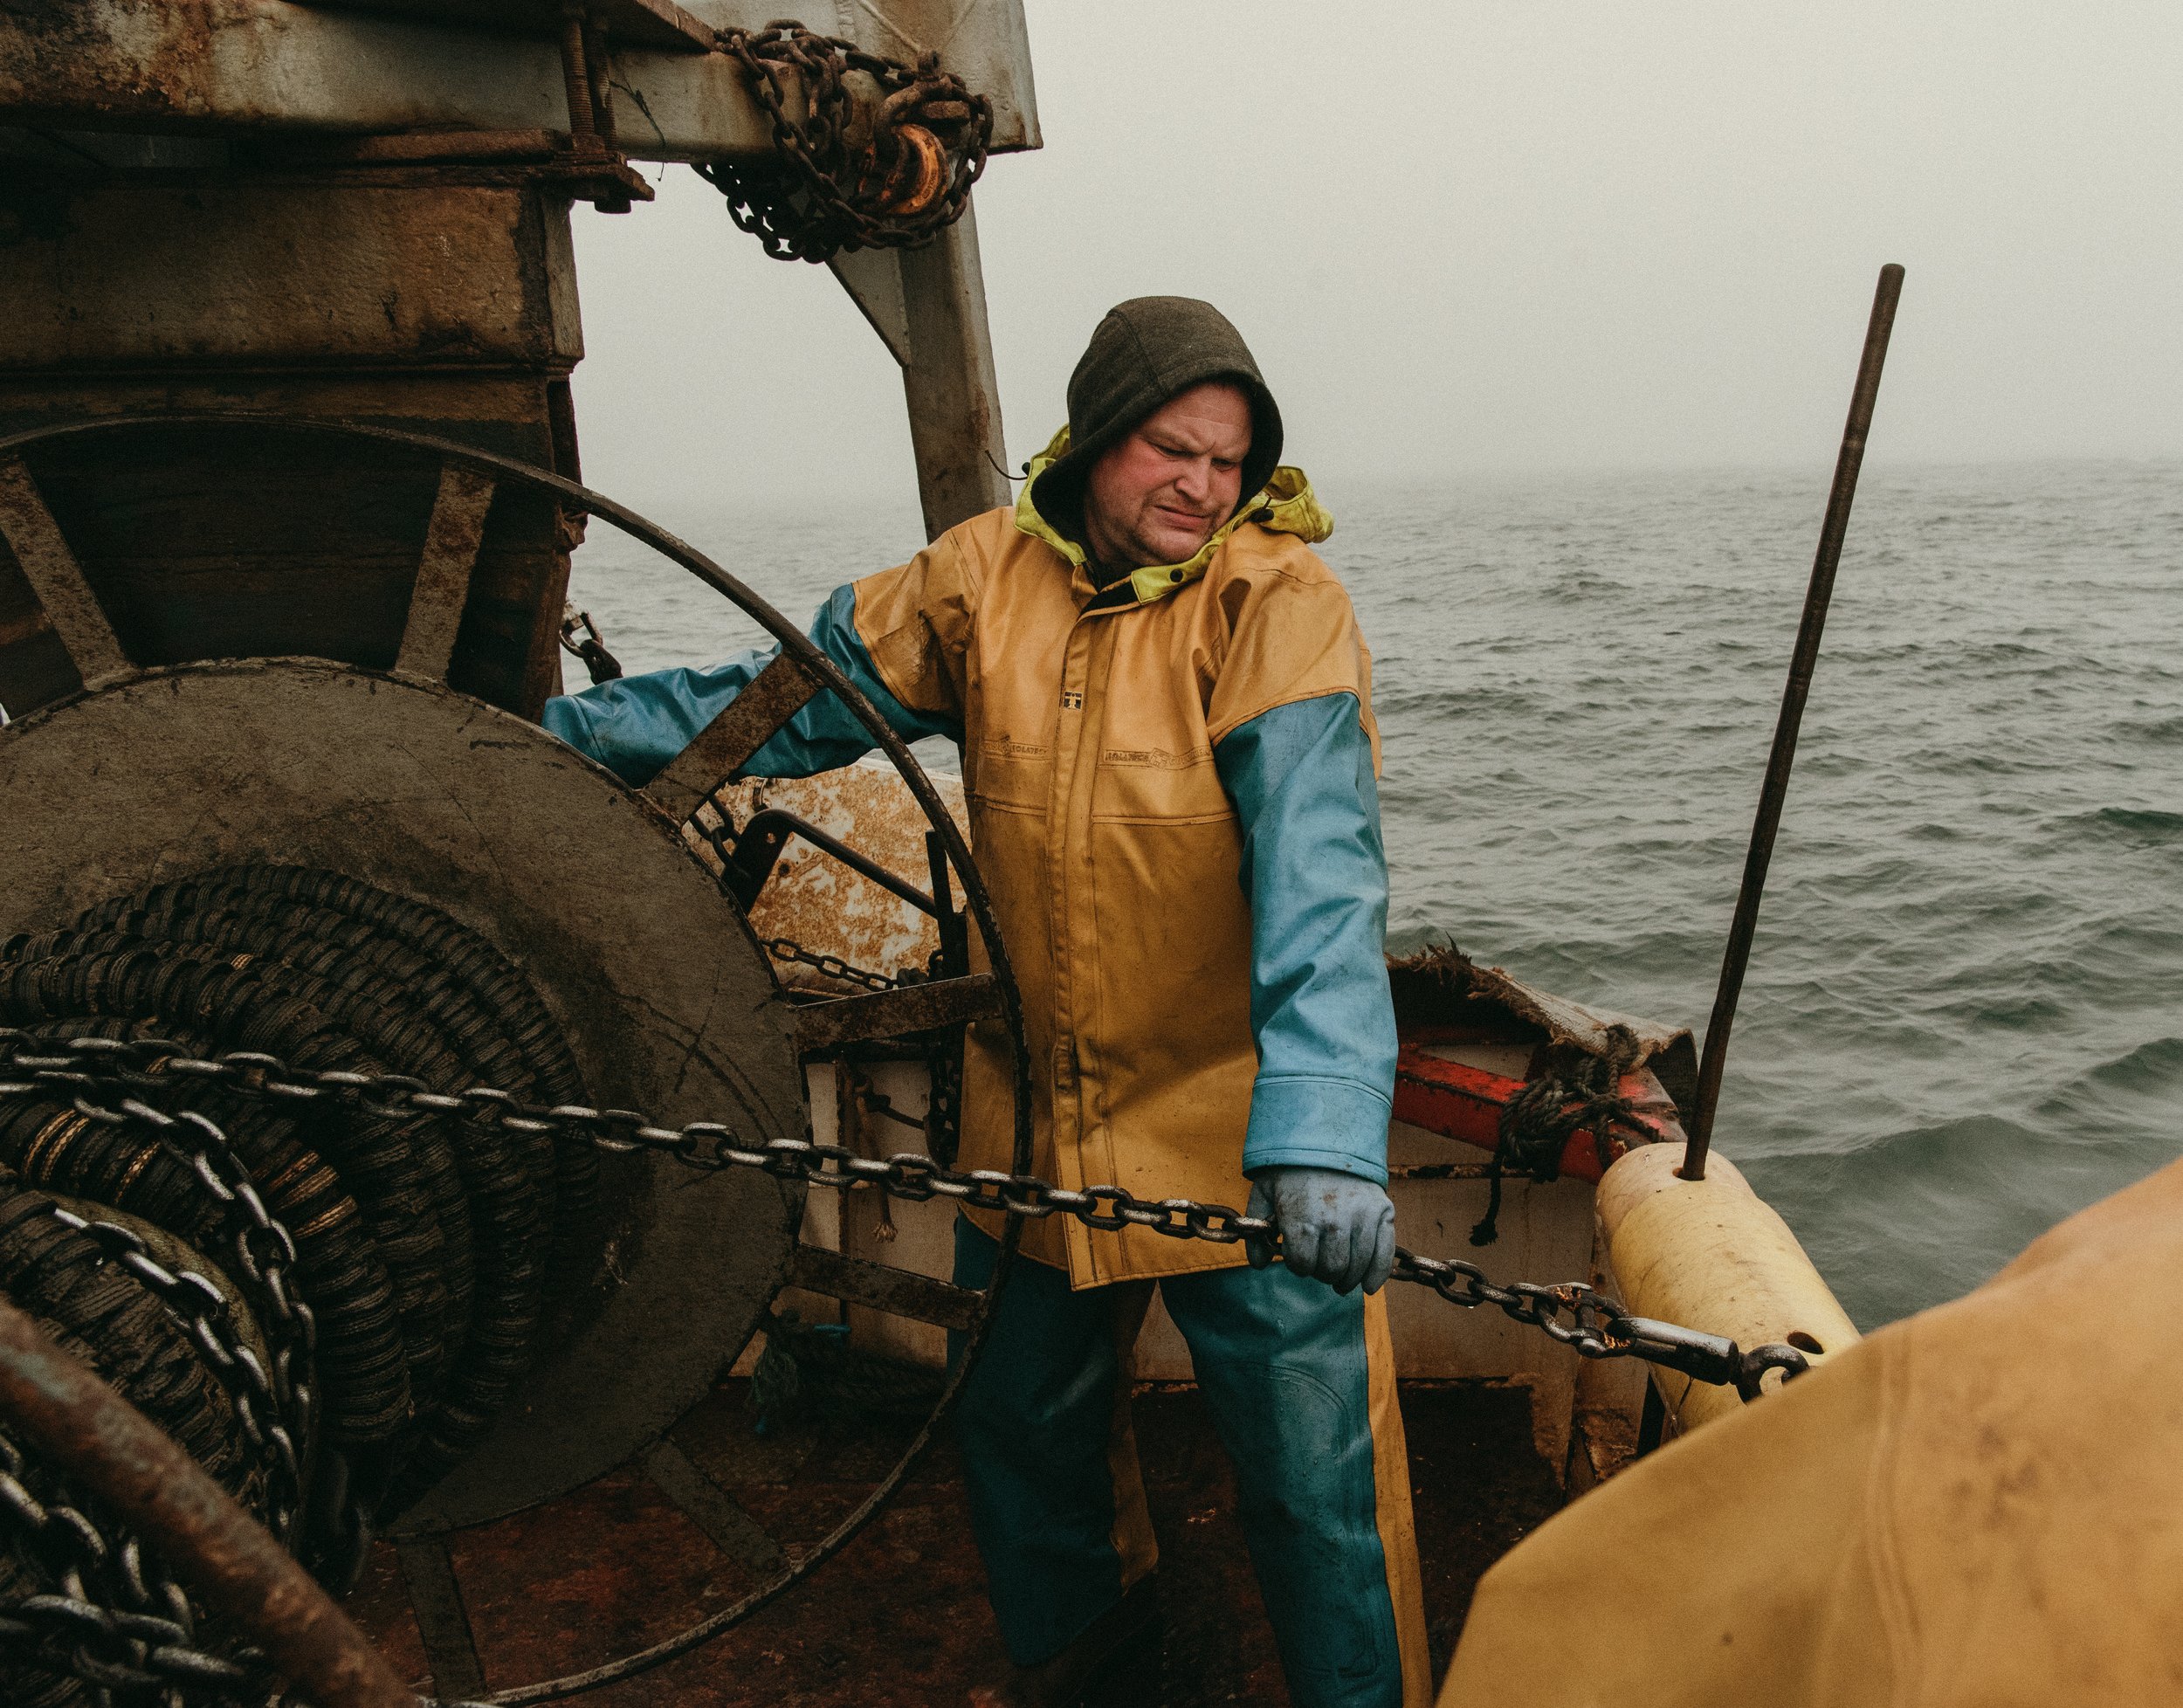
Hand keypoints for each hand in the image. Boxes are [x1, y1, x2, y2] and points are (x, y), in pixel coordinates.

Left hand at [1245, 1166, 1396, 1294]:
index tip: (1297, 1256)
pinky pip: (1384, 1254)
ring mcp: (1362, 1216)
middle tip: (1318, 1264)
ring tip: (1339, 1279)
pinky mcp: (1383, 1211)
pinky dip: (1377, 1275)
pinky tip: (1368, 1287)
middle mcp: (1334, 1219)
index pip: (1302, 1264)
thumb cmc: (1291, 1169)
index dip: (1297, 1265)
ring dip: (1346, 1278)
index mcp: (1302, 1217)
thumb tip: (1258, 1264)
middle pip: (1330, 1269)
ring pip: (1356, 1266)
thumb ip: (1257, 1229)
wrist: (1327, 1136)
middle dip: (1321, 1272)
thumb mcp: (1264, 1192)